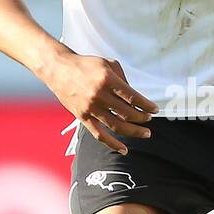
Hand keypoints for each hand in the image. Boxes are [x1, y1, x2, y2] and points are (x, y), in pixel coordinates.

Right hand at [42, 51, 157, 154]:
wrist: (59, 69)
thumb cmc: (86, 65)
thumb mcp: (108, 64)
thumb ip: (123, 79)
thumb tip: (135, 98)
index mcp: (108, 80)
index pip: (133, 97)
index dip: (146, 105)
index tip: (154, 110)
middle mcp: (99, 95)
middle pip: (127, 113)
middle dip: (142, 118)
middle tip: (149, 119)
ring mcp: (90, 108)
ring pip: (116, 126)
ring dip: (134, 132)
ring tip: (145, 133)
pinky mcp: (82, 117)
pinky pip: (99, 135)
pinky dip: (112, 144)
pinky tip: (124, 150)